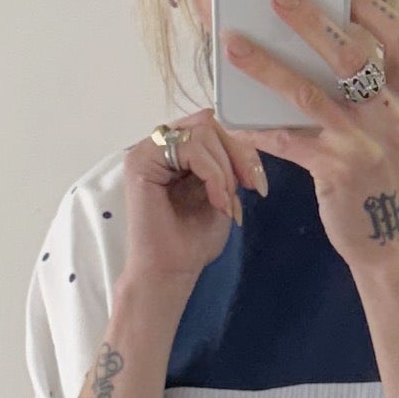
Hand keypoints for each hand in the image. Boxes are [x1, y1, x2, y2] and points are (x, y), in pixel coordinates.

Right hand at [119, 109, 268, 292]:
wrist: (172, 273)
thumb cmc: (193, 241)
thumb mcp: (222, 193)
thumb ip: (225, 163)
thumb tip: (235, 129)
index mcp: (177, 153)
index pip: (213, 129)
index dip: (241, 150)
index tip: (257, 185)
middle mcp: (159, 146)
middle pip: (209, 124)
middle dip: (238, 155)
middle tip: (250, 187)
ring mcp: (147, 150)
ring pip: (202, 132)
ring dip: (224, 169)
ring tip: (225, 202)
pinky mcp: (141, 161)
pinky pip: (190, 146)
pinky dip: (213, 173)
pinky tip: (216, 200)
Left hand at [221, 0, 398, 272]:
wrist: (389, 242)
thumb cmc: (379, 178)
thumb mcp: (387, 128)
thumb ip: (366, 92)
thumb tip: (314, 47)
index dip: (373, 8)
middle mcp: (392, 115)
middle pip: (351, 54)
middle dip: (311, 18)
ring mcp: (366, 143)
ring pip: (310, 93)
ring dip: (267, 65)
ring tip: (232, 44)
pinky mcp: (338, 171)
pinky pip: (288, 140)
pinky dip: (258, 126)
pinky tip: (232, 115)